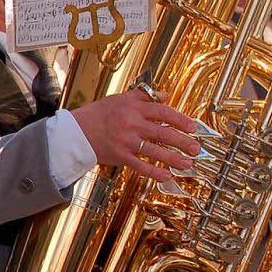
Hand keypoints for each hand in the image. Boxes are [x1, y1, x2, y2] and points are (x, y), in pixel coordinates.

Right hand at [71, 88, 200, 180]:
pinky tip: (167, 176)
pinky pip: (140, 166)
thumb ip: (143, 96)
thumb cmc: (99, 114)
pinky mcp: (120, 156)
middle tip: (196, 148)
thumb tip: (164, 95)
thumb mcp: (121, 98)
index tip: (193, 127)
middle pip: (162, 133)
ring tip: (188, 163)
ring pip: (154, 151)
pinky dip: (154, 172)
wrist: (75, 132)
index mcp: (133, 108)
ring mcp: (126, 141)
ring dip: (173, 158)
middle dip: (182, 141)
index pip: (163, 112)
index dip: (180, 120)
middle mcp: (131, 124)